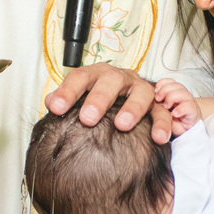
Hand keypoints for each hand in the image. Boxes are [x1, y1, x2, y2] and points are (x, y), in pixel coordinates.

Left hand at [44, 64, 171, 144]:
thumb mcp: (81, 99)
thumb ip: (66, 100)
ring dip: (132, 107)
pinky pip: (163, 111)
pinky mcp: (158, 104)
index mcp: (97, 75)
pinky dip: (162, 124)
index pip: (81, 77)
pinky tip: (158, 138)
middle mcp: (120, 78)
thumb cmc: (100, 102)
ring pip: (141, 91)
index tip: (56, 107)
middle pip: (111, 80)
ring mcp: (140, 89)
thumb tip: (50, 102)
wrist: (128, 101)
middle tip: (87, 118)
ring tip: (122, 125)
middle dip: (99, 98)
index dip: (68, 91)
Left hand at [154, 78, 199, 135]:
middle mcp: (182, 96)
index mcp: (174, 93)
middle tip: (158, 99)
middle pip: (176, 85)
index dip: (162, 84)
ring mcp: (188, 102)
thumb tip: (146, 100)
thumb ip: (157, 104)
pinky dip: (180, 109)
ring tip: (166, 107)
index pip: (169, 81)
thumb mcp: (161, 111)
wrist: (187, 130)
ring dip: (172, 98)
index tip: (155, 92)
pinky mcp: (193, 111)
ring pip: (183, 93)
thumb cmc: (172, 120)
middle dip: (165, 90)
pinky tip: (174, 114)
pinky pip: (188, 106)